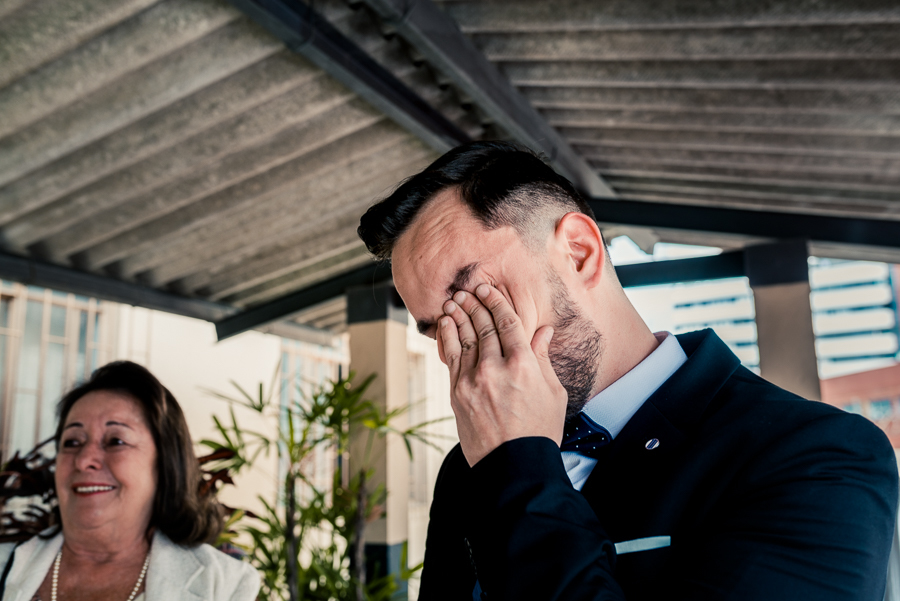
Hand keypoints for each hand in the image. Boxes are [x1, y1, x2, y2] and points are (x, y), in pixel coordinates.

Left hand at [439, 283, 567, 465]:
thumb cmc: (539, 430)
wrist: (513, 465)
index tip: (488, 289)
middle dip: (475, 304)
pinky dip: (448, 337)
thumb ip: (543, 358)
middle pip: (484, 326)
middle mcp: (496, 368)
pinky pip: (451, 357)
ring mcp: (474, 380)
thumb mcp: (552, 392)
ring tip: (454, 300)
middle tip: (468, 290)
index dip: (496, 302)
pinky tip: (445, 323)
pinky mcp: (458, 393)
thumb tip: (543, 331)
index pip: (507, 322)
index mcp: (524, 365)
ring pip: (464, 338)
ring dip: (458, 316)